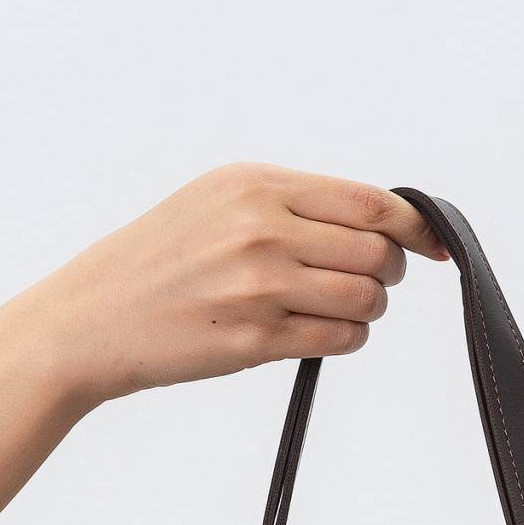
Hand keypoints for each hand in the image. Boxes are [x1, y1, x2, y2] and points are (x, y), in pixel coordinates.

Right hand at [43, 163, 447, 408]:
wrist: (90, 318)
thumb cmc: (158, 261)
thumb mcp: (216, 202)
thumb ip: (291, 203)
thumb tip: (379, 219)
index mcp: (254, 184)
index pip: (370, 202)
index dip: (416, 226)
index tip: (433, 244)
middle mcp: (259, 229)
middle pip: (377, 252)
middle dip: (388, 272)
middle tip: (368, 281)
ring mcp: (257, 287)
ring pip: (365, 298)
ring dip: (367, 309)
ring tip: (336, 309)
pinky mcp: (253, 340)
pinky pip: (338, 338)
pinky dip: (345, 338)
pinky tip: (320, 333)